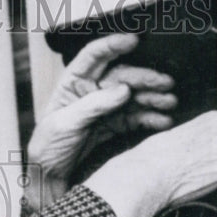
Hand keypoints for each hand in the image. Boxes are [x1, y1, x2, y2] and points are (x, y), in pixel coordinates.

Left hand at [24, 33, 176, 211]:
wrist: (50, 175)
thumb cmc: (48, 146)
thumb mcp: (66, 124)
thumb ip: (94, 106)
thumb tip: (122, 89)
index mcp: (73, 83)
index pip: (93, 56)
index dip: (113, 45)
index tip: (133, 41)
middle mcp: (91, 91)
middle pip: (121, 76)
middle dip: (144, 78)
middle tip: (165, 83)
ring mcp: (105, 107)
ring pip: (133, 96)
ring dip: (153, 98)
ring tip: (169, 102)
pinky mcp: (114, 124)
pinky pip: (135, 117)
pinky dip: (150, 118)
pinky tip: (162, 120)